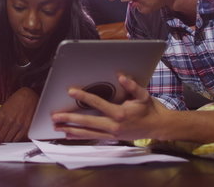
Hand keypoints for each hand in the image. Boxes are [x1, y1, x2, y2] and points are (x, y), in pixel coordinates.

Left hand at [0, 87, 38, 141]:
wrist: (28, 96)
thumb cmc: (15, 101)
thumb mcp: (3, 108)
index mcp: (2, 115)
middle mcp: (10, 120)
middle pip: (0, 138)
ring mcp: (19, 124)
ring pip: (9, 140)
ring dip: (6, 141)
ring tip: (5, 139)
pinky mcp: (26, 127)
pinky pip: (18, 139)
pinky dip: (14, 140)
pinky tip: (12, 138)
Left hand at [51, 75, 165, 140]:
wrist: (158, 127)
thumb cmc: (150, 109)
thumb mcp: (143, 95)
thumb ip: (131, 85)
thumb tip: (120, 76)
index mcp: (120, 113)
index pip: (97, 103)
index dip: (83, 96)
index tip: (71, 91)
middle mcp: (114, 125)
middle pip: (87, 122)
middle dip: (70, 119)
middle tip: (55, 117)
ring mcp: (112, 133)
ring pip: (88, 132)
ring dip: (71, 130)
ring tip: (57, 128)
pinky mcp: (112, 138)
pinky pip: (93, 137)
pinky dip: (80, 136)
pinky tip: (69, 135)